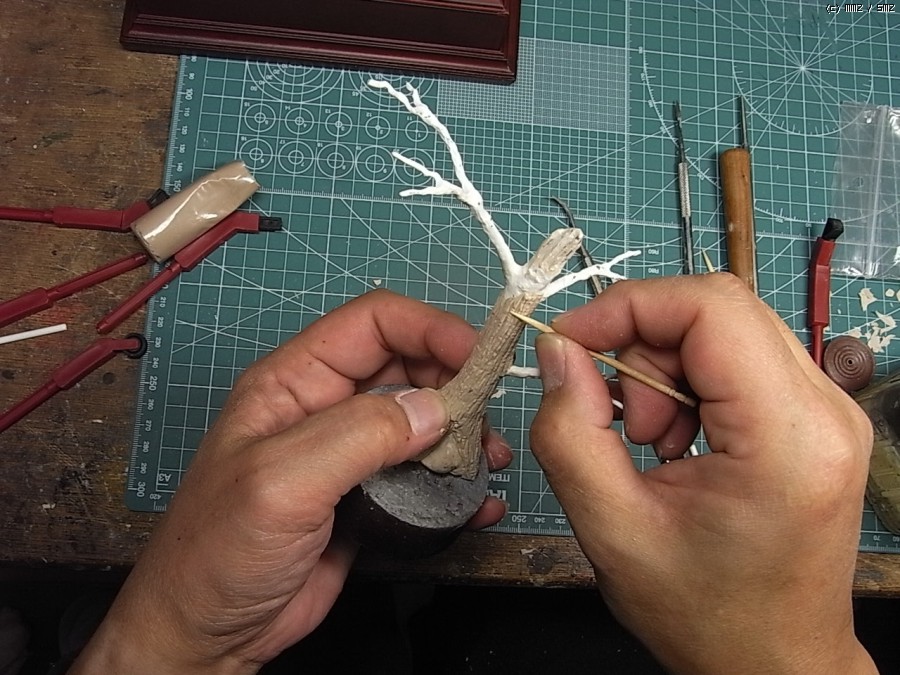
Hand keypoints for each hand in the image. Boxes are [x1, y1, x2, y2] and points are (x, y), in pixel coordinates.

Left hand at [72, 289, 510, 673]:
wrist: (206, 634)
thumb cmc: (216, 553)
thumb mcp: (282, 482)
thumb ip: (358, 435)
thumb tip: (434, 408)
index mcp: (294, 382)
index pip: (373, 324)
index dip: (430, 328)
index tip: (478, 356)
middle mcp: (326, 408)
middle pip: (407, 367)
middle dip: (455, 383)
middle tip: (487, 421)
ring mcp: (349, 454)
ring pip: (423, 420)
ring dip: (463, 434)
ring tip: (488, 464)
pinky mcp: (369, 497)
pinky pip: (423, 475)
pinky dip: (457, 483)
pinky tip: (478, 502)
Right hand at [530, 274, 875, 674]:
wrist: (773, 662)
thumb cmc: (704, 614)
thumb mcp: (612, 530)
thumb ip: (570, 432)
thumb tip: (559, 352)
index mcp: (788, 438)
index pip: (711, 308)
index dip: (628, 308)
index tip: (571, 344)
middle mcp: (827, 410)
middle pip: (717, 310)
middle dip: (643, 348)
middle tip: (621, 423)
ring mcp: (829, 409)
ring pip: (723, 330)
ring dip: (663, 372)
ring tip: (653, 446)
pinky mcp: (815, 416)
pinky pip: (736, 359)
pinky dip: (688, 385)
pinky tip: (678, 443)